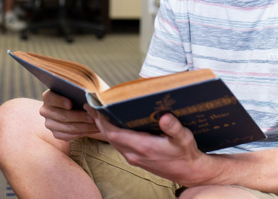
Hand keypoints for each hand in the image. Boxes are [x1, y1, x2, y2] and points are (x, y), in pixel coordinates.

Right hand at [39, 90, 99, 140]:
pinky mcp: (56, 134)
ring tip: (97, 124)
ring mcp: (50, 124)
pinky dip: (84, 132)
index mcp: (48, 96)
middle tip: (92, 117)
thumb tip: (89, 94)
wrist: (77, 107)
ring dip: (84, 127)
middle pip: (61, 115)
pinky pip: (70, 135)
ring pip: (68, 127)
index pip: (50, 98)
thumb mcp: (79, 89)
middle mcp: (46, 110)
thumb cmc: (79, 95)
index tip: (70, 104)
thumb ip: (80, 89)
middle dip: (79, 117)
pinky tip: (94, 129)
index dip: (60, 101)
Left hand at [86, 108, 207, 185]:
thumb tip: (165, 117)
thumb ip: (174, 127)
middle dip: (97, 121)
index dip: (102, 121)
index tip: (96, 108)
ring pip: (111, 141)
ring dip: (102, 127)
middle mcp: (134, 154)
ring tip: (95, 112)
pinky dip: (109, 133)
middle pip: (108, 137)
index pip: (115, 134)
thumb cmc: (185, 153)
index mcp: (144, 147)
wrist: (188, 172)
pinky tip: (109, 124)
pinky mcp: (134, 159)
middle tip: (89, 105)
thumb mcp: (184, 138)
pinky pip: (117, 145)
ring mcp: (133, 158)